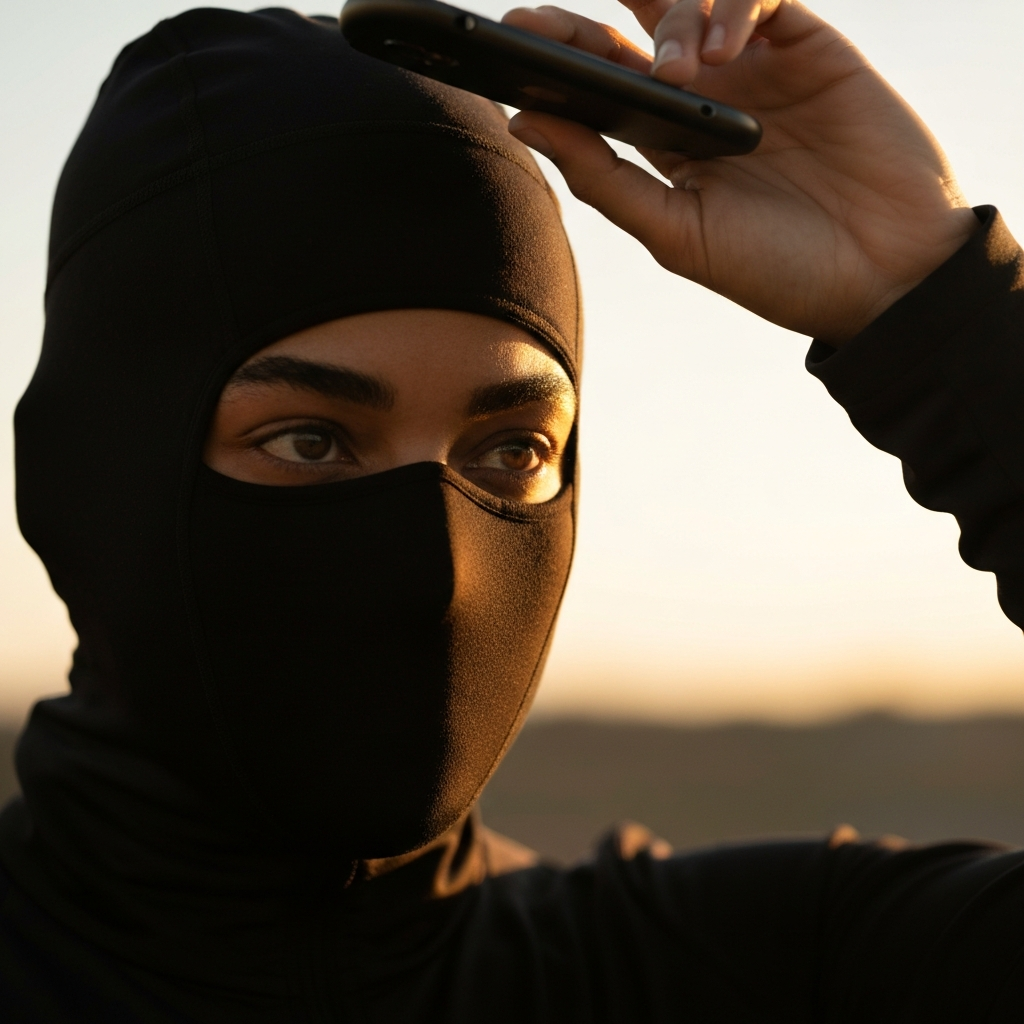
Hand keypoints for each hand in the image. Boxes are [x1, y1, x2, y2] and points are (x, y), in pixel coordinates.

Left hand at [503, 1, 977, 342]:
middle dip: (582, 24)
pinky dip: (733, 5)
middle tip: (536, 24)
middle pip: (632, 32)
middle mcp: (707, 101)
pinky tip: (723, 51)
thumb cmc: (779, 269)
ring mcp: (758, 69)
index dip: (553, 60)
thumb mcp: (676, 232)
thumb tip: (523, 121)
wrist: (883, 278)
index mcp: (668, 147)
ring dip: (671, 21)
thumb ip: (602, 176)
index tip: (505, 44)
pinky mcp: (811, 46)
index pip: (600, 87)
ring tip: (681, 73)